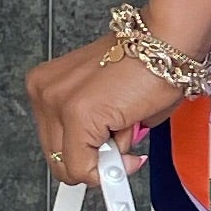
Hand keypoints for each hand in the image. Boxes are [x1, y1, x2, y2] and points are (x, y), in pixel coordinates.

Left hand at [24, 36, 190, 183]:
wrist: (166, 43)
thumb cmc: (147, 64)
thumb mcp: (107, 104)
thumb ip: (95, 135)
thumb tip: (100, 162)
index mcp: (47, 85)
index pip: (54, 142)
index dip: (84, 155)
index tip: (103, 157)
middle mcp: (45, 91)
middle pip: (57, 158)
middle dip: (95, 161)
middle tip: (121, 149)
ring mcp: (56, 102)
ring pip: (71, 167)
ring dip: (106, 158)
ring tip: (126, 126)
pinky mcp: (77, 114)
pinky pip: (85, 168)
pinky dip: (112, 166)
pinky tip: (127, 135)